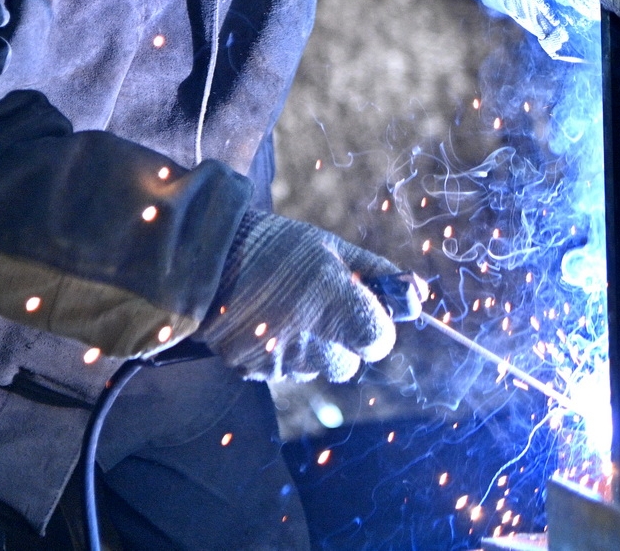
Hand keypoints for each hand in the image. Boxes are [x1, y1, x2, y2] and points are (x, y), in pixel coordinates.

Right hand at [197, 211, 397, 382]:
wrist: (201, 253)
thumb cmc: (273, 245)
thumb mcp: (329, 247)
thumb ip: (376, 273)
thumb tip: (418, 295)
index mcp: (329, 295)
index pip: (378, 341)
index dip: (374, 329)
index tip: (361, 312)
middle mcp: (304, 331)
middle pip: (347, 365)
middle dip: (340, 342)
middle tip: (317, 310)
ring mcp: (274, 355)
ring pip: (313, 370)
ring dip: (307, 349)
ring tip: (282, 311)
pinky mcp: (249, 368)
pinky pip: (280, 372)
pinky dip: (277, 354)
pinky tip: (261, 323)